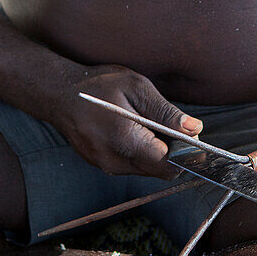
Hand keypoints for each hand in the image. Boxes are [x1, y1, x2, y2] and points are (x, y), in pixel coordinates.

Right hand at [51, 63, 202, 177]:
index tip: (188, 134)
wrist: (61, 95)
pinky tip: (133, 131)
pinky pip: (134, 166)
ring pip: (148, 169)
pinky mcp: (103, 166)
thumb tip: (195, 129)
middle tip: (166, 123)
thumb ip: (166, 112)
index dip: (184, 150)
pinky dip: (142, 152)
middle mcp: (115, 161)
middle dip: (172, 151)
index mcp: (125, 140)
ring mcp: (107, 166)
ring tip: (145, 124)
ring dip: (156, 152)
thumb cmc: (99, 86)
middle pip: (160, 169)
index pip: (168, 163)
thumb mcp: (137, 88)